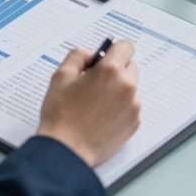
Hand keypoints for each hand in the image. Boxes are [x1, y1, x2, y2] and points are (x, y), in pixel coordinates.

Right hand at [37, 40, 140, 166]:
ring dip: (117, 89)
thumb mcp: (61, 75)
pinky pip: (130, 106)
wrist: (67, 149)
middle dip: (115, 70)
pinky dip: (119, 107)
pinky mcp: (134, 123)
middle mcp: (127, 86)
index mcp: (110, 71)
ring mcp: (133, 106)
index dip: (114, 51)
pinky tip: (100, 116)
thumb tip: (92, 55)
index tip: (105, 58)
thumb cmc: (61, 114)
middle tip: (94, 82)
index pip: (126, 47)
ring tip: (95, 103)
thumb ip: (78, 56)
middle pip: (130, 66)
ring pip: (130, 87)